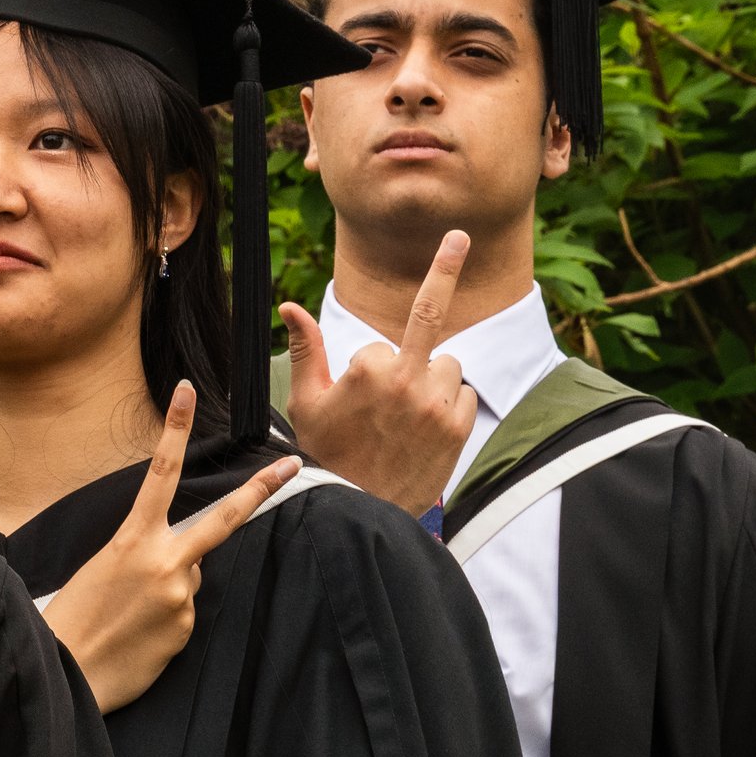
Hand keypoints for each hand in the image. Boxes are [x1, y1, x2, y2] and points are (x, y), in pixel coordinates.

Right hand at [40, 382, 299, 712]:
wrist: (68, 673)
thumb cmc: (74, 617)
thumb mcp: (100, 568)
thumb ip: (146, 553)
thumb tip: (185, 561)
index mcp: (132, 539)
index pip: (159, 473)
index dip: (174, 429)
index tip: (186, 393)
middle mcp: (164, 562)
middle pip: (224, 517)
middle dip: (261, 488)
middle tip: (292, 464)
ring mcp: (181, 596)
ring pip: (191, 575)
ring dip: (170, 586)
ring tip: (130, 612)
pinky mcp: (187, 628)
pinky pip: (185, 612)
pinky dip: (167, 617)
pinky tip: (139, 634)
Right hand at [281, 230, 479, 515]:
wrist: (356, 510)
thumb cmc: (326, 453)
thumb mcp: (306, 400)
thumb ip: (305, 348)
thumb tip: (290, 305)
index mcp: (367, 369)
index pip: (377, 347)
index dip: (366, 369)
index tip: (358, 397)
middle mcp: (405, 380)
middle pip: (429, 321)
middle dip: (443, 274)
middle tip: (458, 246)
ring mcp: (434, 404)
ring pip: (448, 365)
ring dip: (432, 378)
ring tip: (410, 410)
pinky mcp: (456, 429)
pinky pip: (466, 395)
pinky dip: (451, 404)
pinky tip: (428, 425)